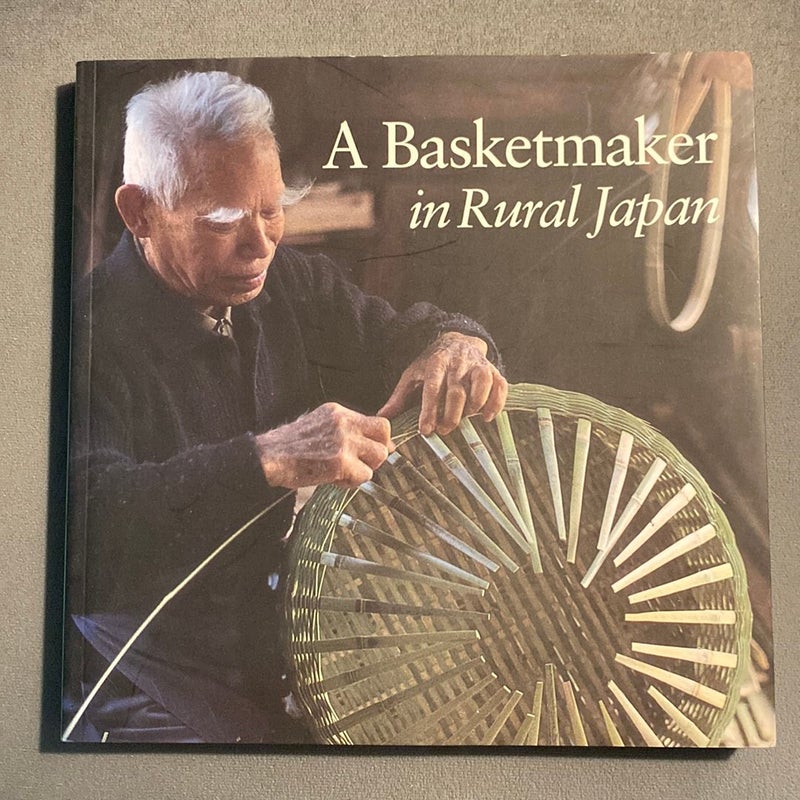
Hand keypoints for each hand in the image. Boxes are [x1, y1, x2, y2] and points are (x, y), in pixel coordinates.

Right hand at [255, 403, 393, 488]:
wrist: (268, 458)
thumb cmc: (289, 447)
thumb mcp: (318, 426)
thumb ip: (345, 431)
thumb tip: (374, 444)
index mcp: (338, 412)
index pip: (377, 421)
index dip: (379, 439)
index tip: (370, 450)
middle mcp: (344, 422)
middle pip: (384, 434)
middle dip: (377, 451)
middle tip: (362, 463)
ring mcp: (344, 441)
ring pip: (379, 456)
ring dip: (365, 468)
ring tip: (344, 472)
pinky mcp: (341, 462)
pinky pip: (364, 475)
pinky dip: (352, 482)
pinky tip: (334, 480)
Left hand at [378, 332, 507, 435]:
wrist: (456, 340)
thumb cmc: (431, 364)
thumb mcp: (412, 376)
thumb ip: (398, 399)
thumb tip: (382, 419)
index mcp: (435, 364)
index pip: (432, 389)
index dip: (429, 411)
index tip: (426, 430)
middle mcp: (457, 364)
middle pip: (457, 391)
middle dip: (451, 414)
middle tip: (444, 430)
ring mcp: (477, 366)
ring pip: (481, 384)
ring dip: (475, 406)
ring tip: (466, 419)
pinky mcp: (493, 370)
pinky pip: (500, 385)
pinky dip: (496, 402)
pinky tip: (487, 416)